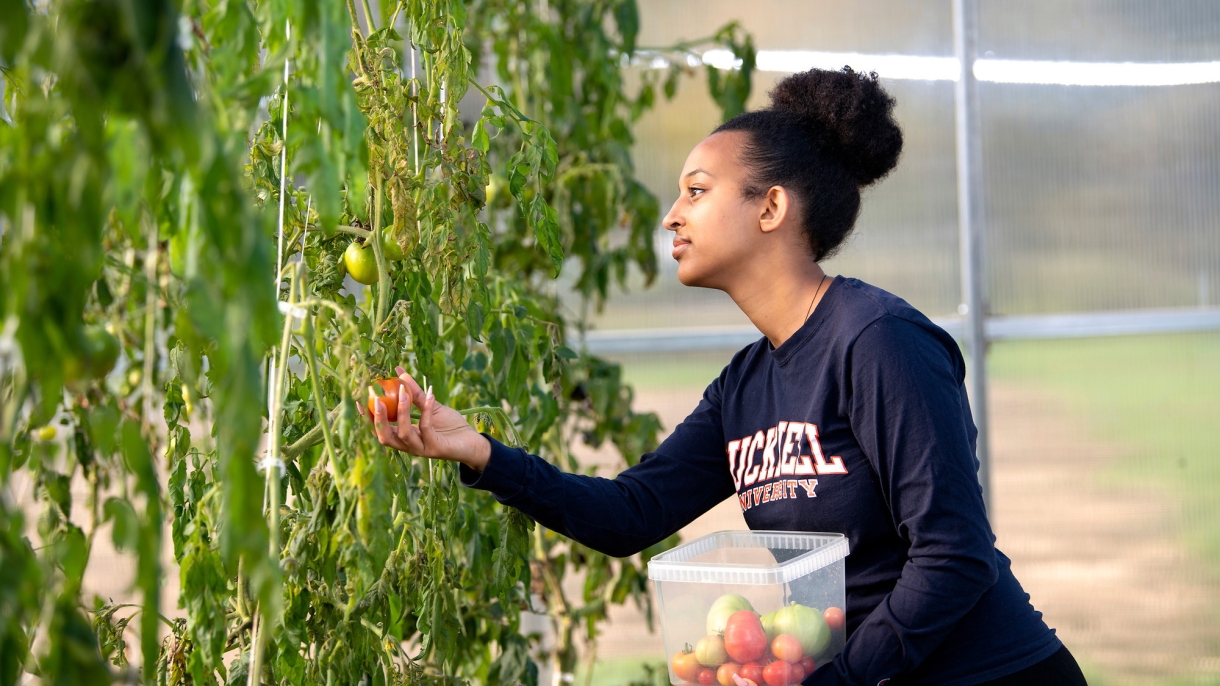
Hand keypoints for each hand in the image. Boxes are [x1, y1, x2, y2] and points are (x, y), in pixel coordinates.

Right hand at [368, 366, 490, 470]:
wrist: (473, 442)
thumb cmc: (450, 426)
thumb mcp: (431, 406)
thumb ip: (415, 393)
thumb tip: (399, 371)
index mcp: (403, 436)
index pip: (379, 429)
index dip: (367, 417)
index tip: (359, 399)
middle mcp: (408, 445)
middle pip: (385, 437)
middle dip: (378, 419)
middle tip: (376, 398)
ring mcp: (421, 448)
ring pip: (403, 433)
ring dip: (401, 412)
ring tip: (403, 392)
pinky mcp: (435, 448)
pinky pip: (426, 428)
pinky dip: (426, 410)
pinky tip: (430, 394)